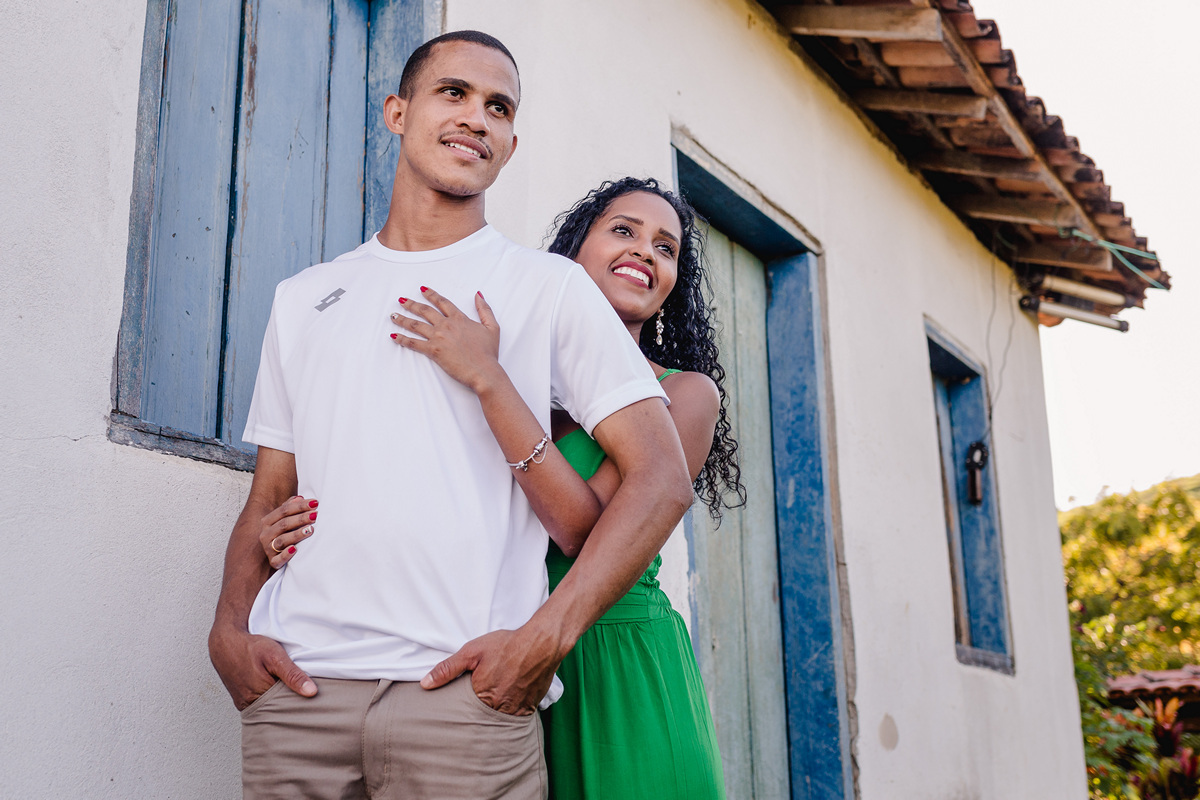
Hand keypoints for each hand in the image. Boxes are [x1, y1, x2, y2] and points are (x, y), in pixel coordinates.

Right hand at [208, 622, 316, 709]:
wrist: (224, 642)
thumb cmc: (250, 647)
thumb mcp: (275, 656)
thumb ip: (293, 675)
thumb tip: (311, 692)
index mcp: (260, 696)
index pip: (288, 706)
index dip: (301, 699)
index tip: (311, 692)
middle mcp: (250, 704)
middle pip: (278, 708)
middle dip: (290, 700)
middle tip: (301, 688)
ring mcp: (244, 704)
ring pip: (269, 707)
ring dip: (279, 698)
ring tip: (287, 685)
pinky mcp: (241, 701)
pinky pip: (260, 704)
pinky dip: (269, 697)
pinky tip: (275, 686)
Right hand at [259, 495, 317, 567]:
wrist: (274, 553)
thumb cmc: (283, 533)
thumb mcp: (284, 519)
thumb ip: (290, 507)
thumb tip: (300, 497)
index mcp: (267, 521)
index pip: (284, 511)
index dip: (300, 506)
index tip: (315, 503)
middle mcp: (266, 534)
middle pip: (284, 524)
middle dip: (301, 519)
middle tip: (315, 515)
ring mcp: (268, 548)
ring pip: (282, 540)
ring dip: (296, 534)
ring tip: (310, 529)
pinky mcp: (273, 561)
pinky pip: (278, 560)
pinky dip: (286, 555)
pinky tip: (295, 549)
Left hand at [390, 288, 501, 392]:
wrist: (484, 371)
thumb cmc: (489, 353)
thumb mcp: (492, 327)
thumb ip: (485, 309)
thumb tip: (478, 294)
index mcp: (459, 318)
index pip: (442, 302)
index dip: (431, 294)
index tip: (422, 289)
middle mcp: (446, 325)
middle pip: (425, 311)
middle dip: (411, 304)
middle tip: (401, 300)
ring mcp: (438, 337)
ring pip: (416, 325)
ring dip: (402, 319)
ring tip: (393, 316)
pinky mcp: (433, 351)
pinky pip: (413, 343)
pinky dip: (402, 339)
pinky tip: (393, 335)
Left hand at [420, 628, 562, 715]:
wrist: (541, 643)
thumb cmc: (506, 645)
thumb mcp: (472, 652)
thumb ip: (448, 669)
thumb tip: (425, 684)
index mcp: (481, 696)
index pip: (463, 712)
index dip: (461, 708)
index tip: (460, 702)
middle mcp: (498, 708)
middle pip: (481, 718)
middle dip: (477, 713)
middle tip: (478, 700)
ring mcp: (516, 710)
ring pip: (499, 720)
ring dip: (493, 714)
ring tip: (492, 701)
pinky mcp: (530, 707)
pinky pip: (516, 718)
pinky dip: (510, 713)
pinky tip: (508, 701)